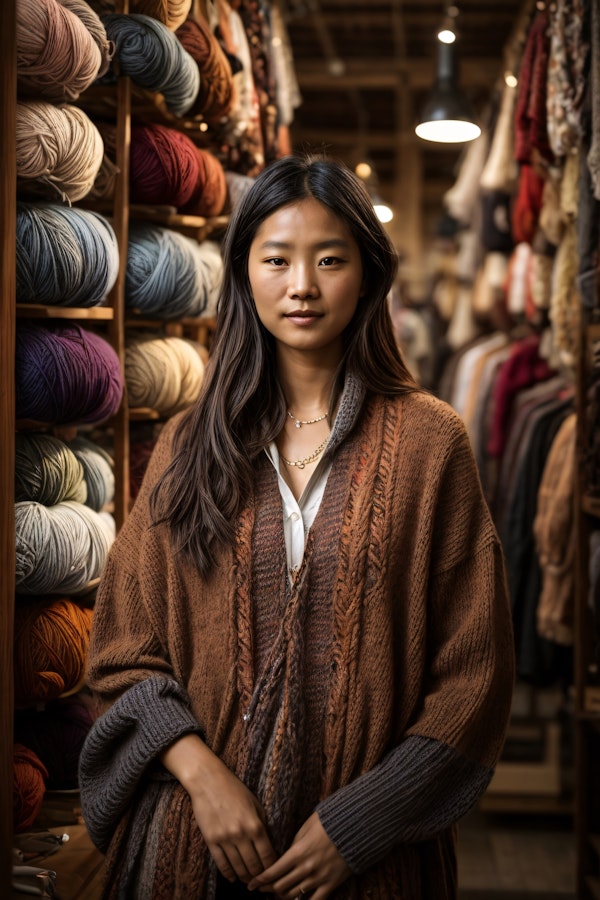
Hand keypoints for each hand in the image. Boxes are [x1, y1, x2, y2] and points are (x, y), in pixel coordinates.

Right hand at [161, 735, 276, 883]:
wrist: (208, 781)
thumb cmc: (234, 789)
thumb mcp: (255, 803)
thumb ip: (262, 824)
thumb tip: (268, 845)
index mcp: (255, 824)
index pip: (268, 855)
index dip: (272, 868)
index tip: (274, 873)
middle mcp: (241, 834)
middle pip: (254, 866)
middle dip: (260, 877)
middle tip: (262, 882)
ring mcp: (225, 838)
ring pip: (238, 868)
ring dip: (245, 877)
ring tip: (249, 881)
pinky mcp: (211, 840)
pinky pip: (221, 864)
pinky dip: (228, 874)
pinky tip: (233, 878)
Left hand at [247, 812, 350, 898]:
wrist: (354, 828)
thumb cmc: (328, 823)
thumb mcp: (306, 828)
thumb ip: (294, 844)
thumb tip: (284, 857)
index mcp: (297, 852)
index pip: (273, 872)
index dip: (259, 881)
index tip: (251, 885)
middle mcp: (306, 868)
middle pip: (280, 887)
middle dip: (267, 890)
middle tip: (261, 889)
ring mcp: (318, 878)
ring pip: (293, 896)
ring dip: (282, 896)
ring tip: (276, 895)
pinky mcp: (330, 885)